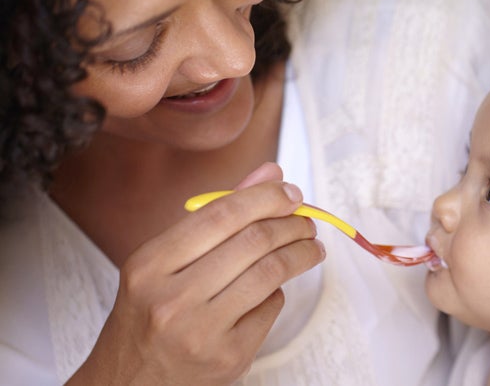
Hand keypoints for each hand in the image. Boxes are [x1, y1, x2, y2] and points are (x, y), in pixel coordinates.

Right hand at [67, 163, 324, 384]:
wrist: (129, 383)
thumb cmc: (149, 314)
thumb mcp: (164, 262)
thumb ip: (216, 215)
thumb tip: (270, 175)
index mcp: (150, 264)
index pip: (222, 214)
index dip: (266, 197)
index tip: (291, 193)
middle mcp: (171, 298)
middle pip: (254, 242)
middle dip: (292, 224)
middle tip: (306, 221)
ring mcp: (201, 332)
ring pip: (270, 274)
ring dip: (300, 253)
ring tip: (310, 246)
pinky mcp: (228, 358)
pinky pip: (270, 309)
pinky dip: (279, 291)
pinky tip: (276, 286)